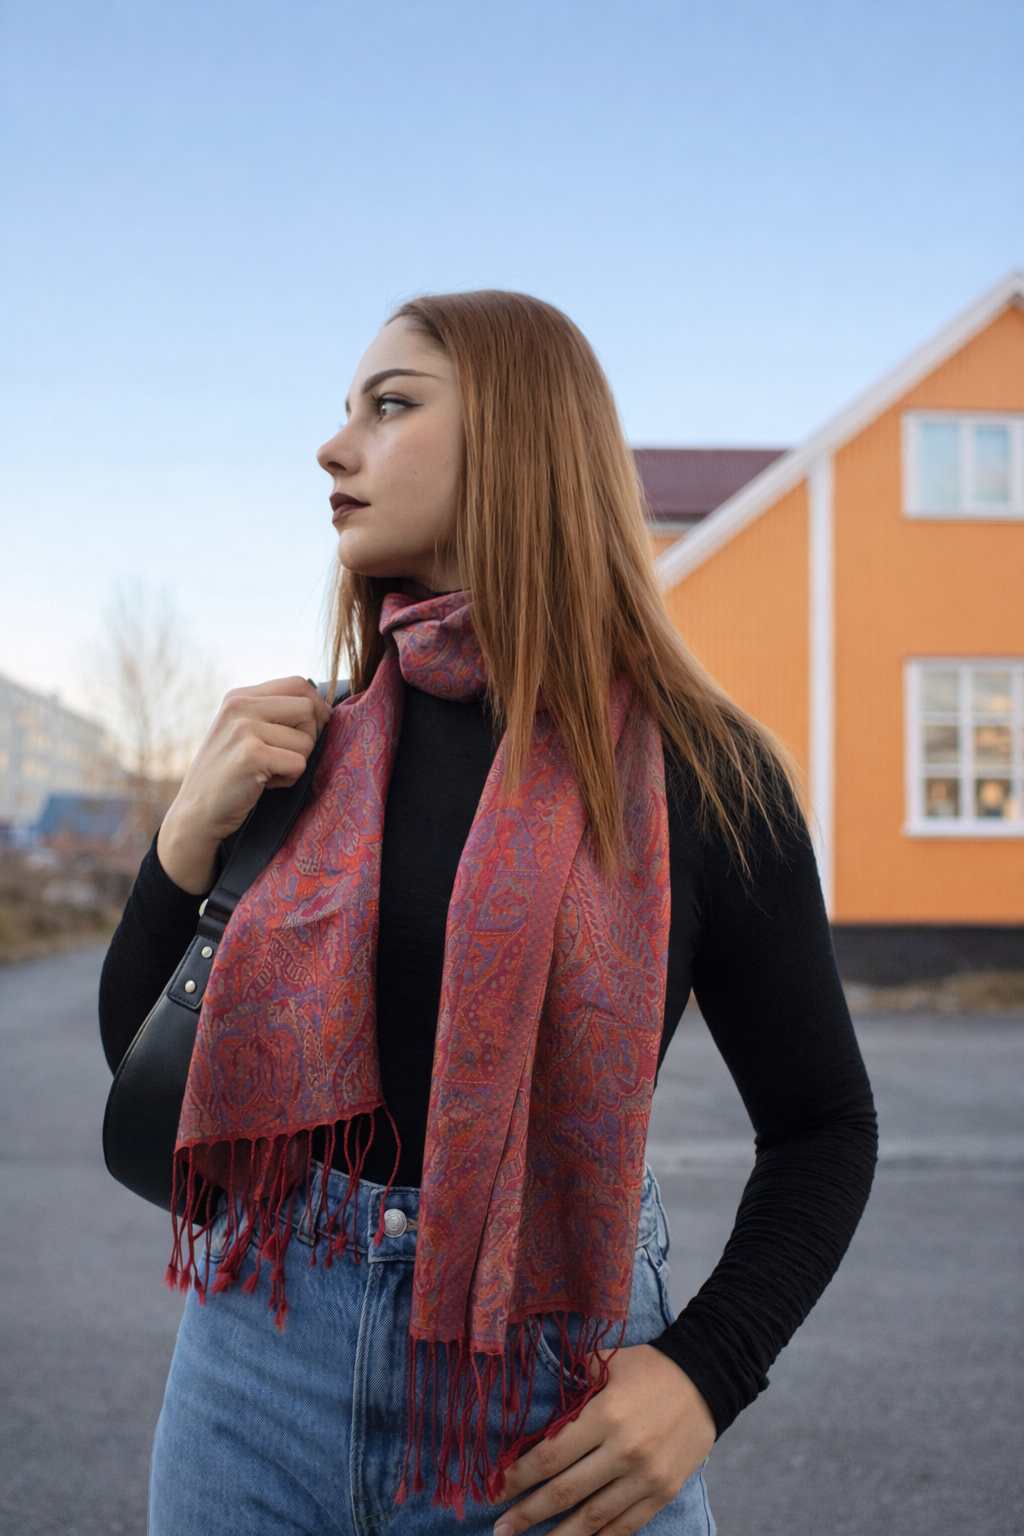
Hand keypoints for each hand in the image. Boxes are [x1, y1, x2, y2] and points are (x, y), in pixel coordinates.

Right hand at [156, 677, 331, 892]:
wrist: (196, 812)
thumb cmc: (229, 775)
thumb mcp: (242, 732)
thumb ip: (272, 714)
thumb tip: (322, 709)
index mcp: (239, 697)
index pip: (297, 683)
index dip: (316, 705)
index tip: (318, 726)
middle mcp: (239, 706)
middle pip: (307, 708)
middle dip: (308, 737)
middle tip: (285, 757)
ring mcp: (244, 729)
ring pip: (306, 740)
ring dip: (296, 762)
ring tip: (268, 772)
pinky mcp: (251, 755)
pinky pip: (299, 763)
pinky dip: (289, 779)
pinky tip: (265, 783)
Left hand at [494, 1344, 715, 1535]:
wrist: (708, 1379)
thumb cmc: (651, 1368)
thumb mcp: (609, 1364)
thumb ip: (575, 1383)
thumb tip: (541, 1401)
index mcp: (605, 1415)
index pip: (551, 1455)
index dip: (519, 1476)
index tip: (495, 1489)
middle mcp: (623, 1450)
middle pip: (564, 1492)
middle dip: (527, 1513)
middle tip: (500, 1529)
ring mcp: (645, 1477)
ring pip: (593, 1518)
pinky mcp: (663, 1492)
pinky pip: (625, 1526)